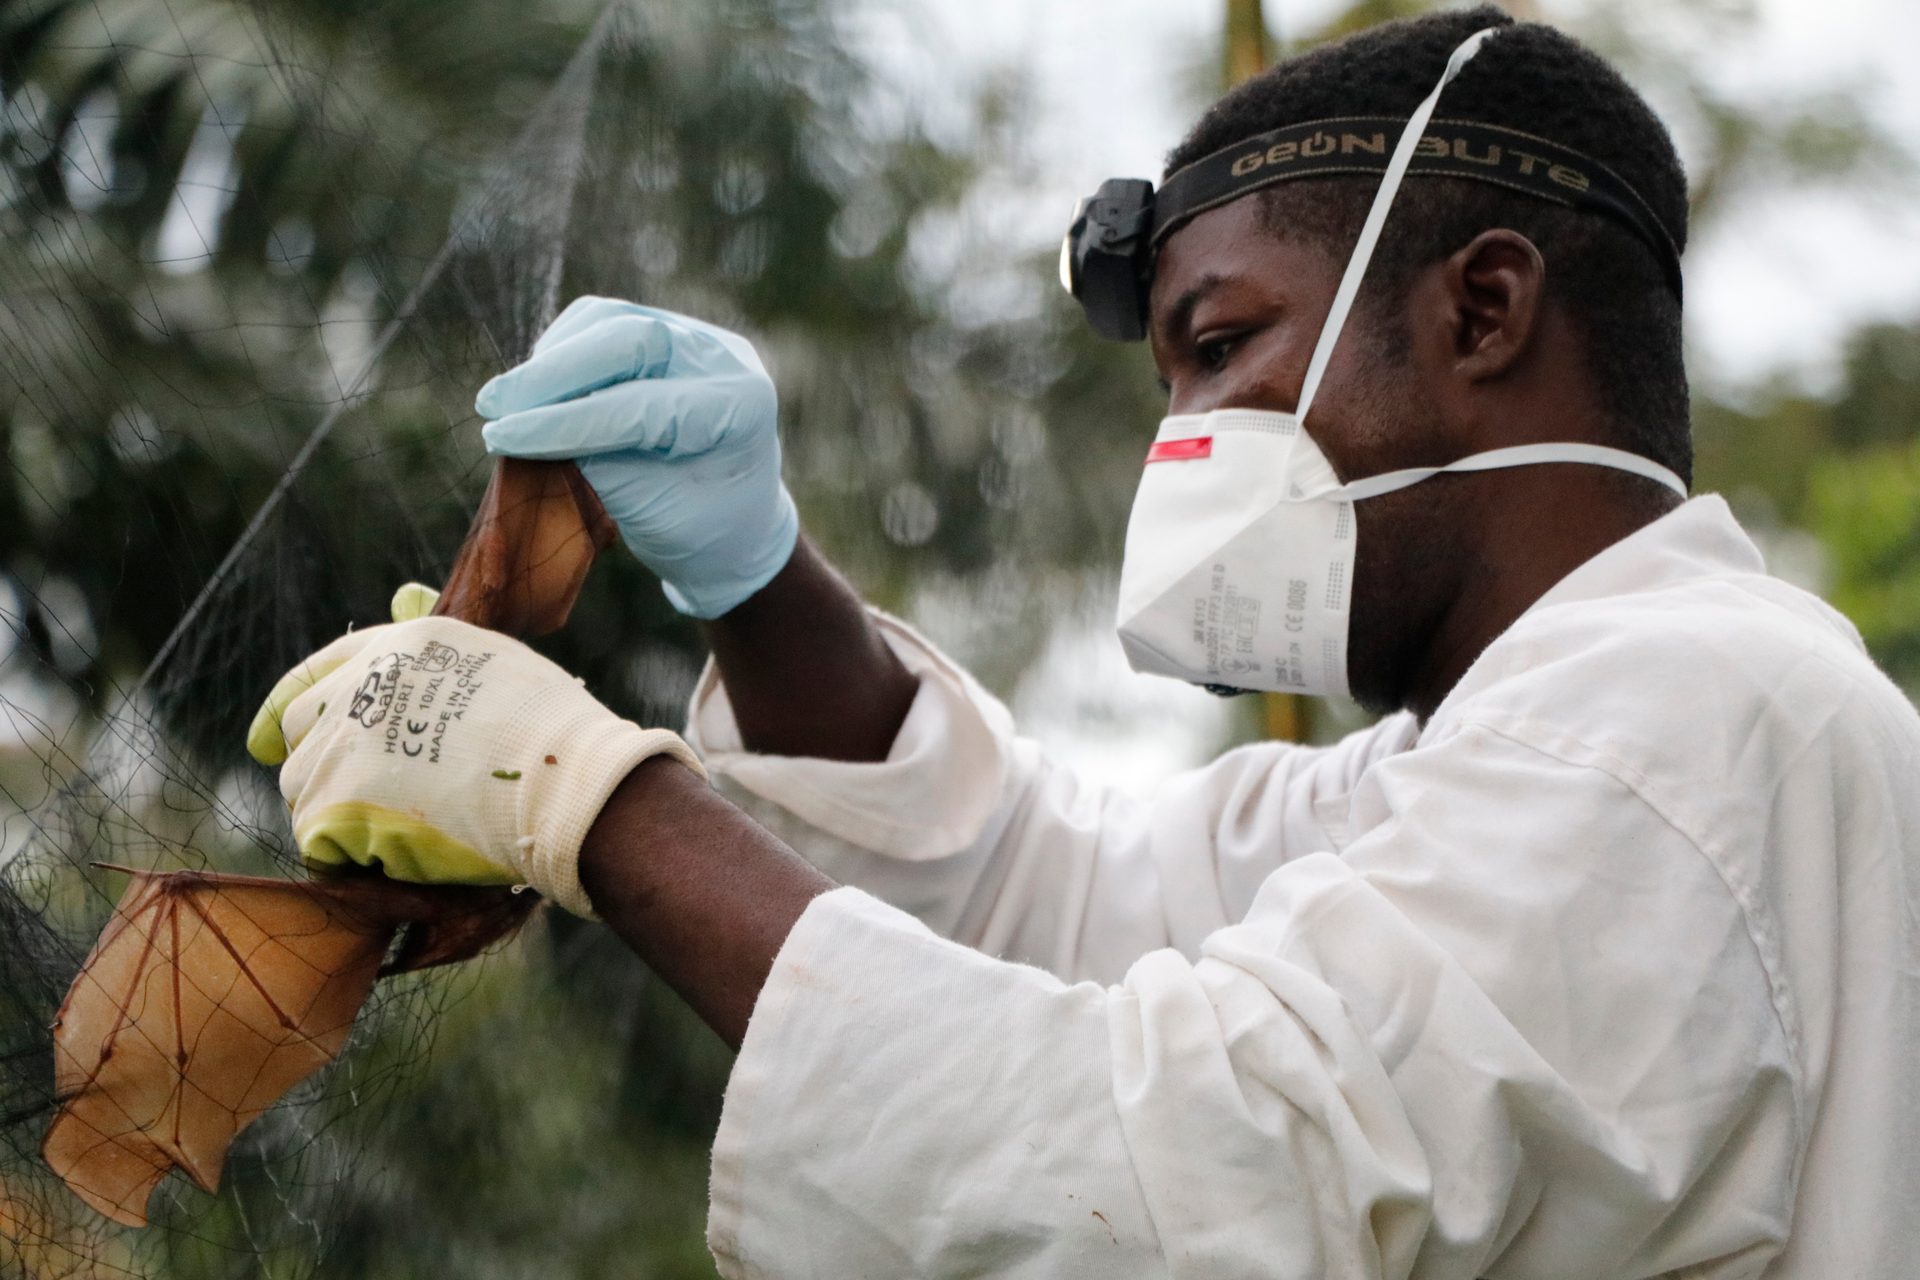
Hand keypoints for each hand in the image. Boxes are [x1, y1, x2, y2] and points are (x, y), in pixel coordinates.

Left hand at [245, 584, 704, 915]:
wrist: (566, 782)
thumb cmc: (549, 729)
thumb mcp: (489, 662)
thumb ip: (431, 646)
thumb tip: (401, 592)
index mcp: (398, 646)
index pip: (320, 669)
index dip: (291, 705)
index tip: (269, 739)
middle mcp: (361, 685)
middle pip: (300, 725)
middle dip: (315, 760)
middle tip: (349, 797)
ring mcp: (344, 742)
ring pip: (302, 784)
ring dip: (331, 810)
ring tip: (383, 832)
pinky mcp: (339, 801)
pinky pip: (316, 838)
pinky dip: (345, 855)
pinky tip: (388, 860)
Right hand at [475, 297, 799, 618]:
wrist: (734, 525)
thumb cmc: (698, 530)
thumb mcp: (649, 509)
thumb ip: (596, 461)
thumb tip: (525, 420)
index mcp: (738, 409)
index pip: (639, 406)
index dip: (564, 423)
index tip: (502, 438)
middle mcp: (725, 360)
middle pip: (628, 339)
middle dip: (552, 373)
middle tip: (492, 405)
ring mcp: (698, 337)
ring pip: (609, 321)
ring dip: (552, 358)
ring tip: (510, 400)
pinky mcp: (667, 331)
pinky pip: (604, 322)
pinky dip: (563, 350)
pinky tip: (537, 385)